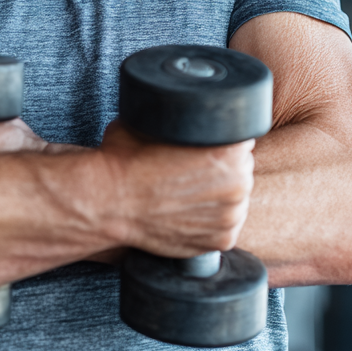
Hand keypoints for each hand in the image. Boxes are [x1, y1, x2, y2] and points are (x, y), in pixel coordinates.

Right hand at [99, 119, 254, 258]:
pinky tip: (190, 211)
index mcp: (227, 148)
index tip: (208, 140)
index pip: (242, 135)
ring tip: (189, 190)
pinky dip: (213, 220)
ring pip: (236, 197)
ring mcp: (232, 214)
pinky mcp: (223, 241)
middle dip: (225, 165)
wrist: (109, 202)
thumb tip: (184, 109)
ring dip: (221, 193)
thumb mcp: (153, 120)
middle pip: (242, 166)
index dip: (226, 136)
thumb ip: (179, 118)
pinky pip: (227, 224)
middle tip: (194, 166)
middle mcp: (238, 182)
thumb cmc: (126, 158)